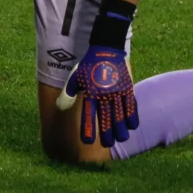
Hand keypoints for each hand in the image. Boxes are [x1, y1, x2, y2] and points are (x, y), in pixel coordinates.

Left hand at [57, 1, 137, 147]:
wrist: (106, 48)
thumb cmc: (88, 65)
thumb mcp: (75, 77)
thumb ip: (68, 93)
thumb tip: (60, 108)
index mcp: (90, 92)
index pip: (88, 114)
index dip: (88, 128)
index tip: (86, 141)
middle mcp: (104, 94)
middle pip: (107, 118)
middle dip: (107, 133)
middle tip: (107, 144)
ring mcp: (117, 91)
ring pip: (120, 114)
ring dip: (121, 129)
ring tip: (121, 139)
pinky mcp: (127, 87)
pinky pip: (131, 105)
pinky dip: (132, 116)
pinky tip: (132, 127)